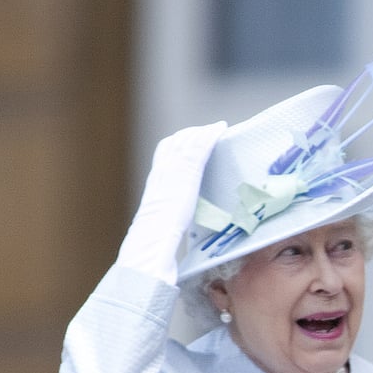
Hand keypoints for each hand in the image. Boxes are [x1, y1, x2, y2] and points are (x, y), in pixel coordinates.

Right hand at [116, 121, 226, 283]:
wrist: (151, 242)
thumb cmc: (155, 244)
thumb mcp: (163, 226)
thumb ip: (170, 220)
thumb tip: (174, 230)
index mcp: (155, 186)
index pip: (163, 157)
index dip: (176, 146)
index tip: (188, 140)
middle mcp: (162, 174)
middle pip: (175, 145)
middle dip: (190, 134)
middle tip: (207, 130)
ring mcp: (173, 172)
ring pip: (187, 142)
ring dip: (202, 132)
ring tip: (217, 128)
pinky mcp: (188, 174)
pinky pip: (200, 148)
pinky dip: (210, 136)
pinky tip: (221, 129)